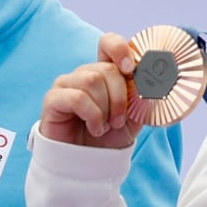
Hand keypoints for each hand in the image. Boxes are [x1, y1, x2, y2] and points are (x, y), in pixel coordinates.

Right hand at [38, 32, 143, 148]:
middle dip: (119, 97)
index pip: (108, 43)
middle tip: (119, 120)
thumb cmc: (108, 138)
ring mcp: (65, 85)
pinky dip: (92, 115)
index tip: (131, 69)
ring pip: (91, 80)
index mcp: (103, 72)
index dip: (120, 49)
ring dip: (105, 109)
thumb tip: (153, 81)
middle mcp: (83, 74)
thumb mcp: (133, 116)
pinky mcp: (53, 99)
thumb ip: (141, 96)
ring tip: (105, 126)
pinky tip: (94, 128)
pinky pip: (77, 97)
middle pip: (106, 69)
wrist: (89, 163)